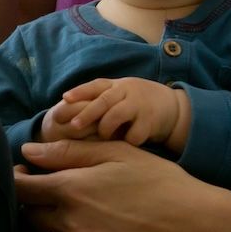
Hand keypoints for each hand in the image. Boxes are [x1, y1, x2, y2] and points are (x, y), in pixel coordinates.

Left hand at [14, 139, 225, 231]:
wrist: (193, 227)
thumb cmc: (158, 183)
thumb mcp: (116, 154)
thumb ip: (67, 151)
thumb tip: (28, 150)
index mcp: (71, 190)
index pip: (21, 187)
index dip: (17, 175)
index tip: (26, 169)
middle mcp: (70, 223)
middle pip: (27, 213)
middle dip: (32, 198)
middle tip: (49, 186)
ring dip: (49, 220)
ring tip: (72, 206)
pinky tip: (88, 226)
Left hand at [48, 77, 185, 146]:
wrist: (171, 107)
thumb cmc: (133, 104)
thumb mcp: (116, 97)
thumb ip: (94, 103)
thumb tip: (59, 114)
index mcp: (114, 86)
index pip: (94, 86)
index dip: (79, 92)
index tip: (64, 99)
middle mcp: (125, 92)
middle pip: (103, 100)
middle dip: (87, 113)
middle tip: (73, 126)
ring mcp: (139, 105)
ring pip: (117, 115)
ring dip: (105, 128)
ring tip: (101, 137)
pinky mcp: (151, 121)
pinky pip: (135, 133)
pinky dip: (126, 140)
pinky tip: (123, 145)